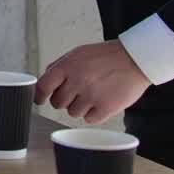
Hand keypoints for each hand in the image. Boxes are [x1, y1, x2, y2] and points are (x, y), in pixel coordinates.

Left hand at [34, 40, 149, 124]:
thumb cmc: (104, 56)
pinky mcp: (106, 108)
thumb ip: (60, 66)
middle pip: (58, 103)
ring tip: (91, 95)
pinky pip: (89, 120)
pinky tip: (100, 103)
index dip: (40, 95)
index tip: (40, 100)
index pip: (44, 86)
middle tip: (75, 94)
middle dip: (64, 100)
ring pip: (73, 113)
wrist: (134, 59)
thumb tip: (44, 81)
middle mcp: (77, 81)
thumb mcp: (78, 54)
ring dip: (79, 107)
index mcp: (68, 66)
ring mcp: (92, 95)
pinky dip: (93, 114)